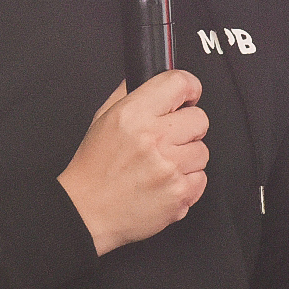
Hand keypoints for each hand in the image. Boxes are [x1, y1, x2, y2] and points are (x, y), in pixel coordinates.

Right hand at [59, 71, 207, 255]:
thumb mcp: (103, 118)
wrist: (86, 212)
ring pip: (203, 151)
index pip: (180, 83)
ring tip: (163, 165)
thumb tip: (152, 77)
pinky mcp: (179, 194)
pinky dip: (187, 182)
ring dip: (187, 157)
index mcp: (134, 114)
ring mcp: (169, 168)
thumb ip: (130, 93)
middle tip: (169, 139)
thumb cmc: (93, 168)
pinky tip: (165, 183)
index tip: (187, 96)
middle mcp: (154, 138)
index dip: (188, 88)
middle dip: (187, 127)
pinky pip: (201, 178)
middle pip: (200, 118)